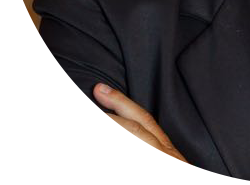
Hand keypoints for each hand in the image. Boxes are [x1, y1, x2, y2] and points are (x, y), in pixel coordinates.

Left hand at [60, 83, 198, 180]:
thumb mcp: (167, 171)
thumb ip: (149, 158)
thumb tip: (118, 145)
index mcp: (166, 149)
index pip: (143, 118)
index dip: (120, 102)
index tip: (98, 90)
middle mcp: (164, 156)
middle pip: (130, 129)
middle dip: (99, 119)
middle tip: (73, 115)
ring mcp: (158, 171)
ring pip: (124, 148)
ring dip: (92, 141)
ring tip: (67, 139)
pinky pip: (122, 173)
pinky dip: (100, 166)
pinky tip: (81, 163)